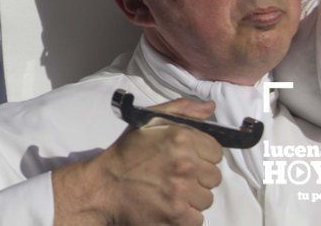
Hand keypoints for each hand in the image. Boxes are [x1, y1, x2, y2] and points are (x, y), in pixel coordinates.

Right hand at [52, 98, 221, 225]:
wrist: (104, 186)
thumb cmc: (127, 154)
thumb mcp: (150, 121)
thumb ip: (182, 109)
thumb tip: (211, 107)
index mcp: (181, 138)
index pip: (216, 152)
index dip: (202, 156)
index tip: (186, 159)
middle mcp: (184, 164)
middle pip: (214, 177)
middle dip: (197, 177)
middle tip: (175, 176)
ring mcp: (181, 192)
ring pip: (206, 199)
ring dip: (191, 198)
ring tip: (169, 191)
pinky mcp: (177, 216)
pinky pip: (197, 219)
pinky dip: (184, 216)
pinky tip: (168, 205)